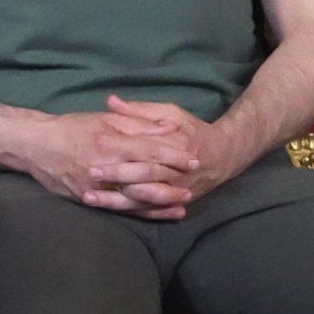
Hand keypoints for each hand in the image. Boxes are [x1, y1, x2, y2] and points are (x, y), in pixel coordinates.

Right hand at [20, 105, 186, 214]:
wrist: (36, 146)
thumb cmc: (73, 128)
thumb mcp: (107, 119)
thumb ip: (139, 123)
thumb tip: (170, 128)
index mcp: (111, 142)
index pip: (150, 150)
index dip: (173, 155)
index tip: (193, 158)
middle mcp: (105, 166)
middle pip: (145, 175)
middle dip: (172, 179)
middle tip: (193, 181)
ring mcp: (96, 186)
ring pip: (135, 197)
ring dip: (161, 201)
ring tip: (183, 203)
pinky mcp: (88, 199)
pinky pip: (120, 208)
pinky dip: (141, 212)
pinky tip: (158, 213)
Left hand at [98, 98, 249, 221]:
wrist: (224, 157)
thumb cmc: (194, 131)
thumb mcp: (171, 113)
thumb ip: (140, 111)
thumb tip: (111, 101)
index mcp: (177, 144)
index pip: (145, 147)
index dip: (121, 147)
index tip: (95, 145)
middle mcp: (177, 170)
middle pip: (143, 175)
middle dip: (115, 175)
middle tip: (89, 173)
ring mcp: (176, 190)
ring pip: (142, 198)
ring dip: (114, 200)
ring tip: (88, 197)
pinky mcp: (174, 203)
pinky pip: (149, 211)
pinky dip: (128, 212)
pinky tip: (108, 210)